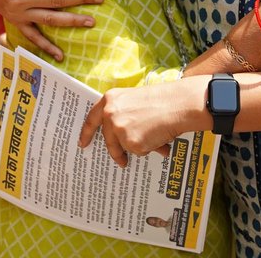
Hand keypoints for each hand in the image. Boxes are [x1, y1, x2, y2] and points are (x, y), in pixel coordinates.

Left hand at [78, 78, 208, 167]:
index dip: (87, 132)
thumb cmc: (162, 100)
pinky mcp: (131, 143)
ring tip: (157, 135)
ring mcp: (119, 129)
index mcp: (111, 100)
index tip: (83, 143)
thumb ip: (124, 114)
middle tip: (121, 161)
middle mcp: (110, 114)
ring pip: (126, 147)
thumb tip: (121, 137)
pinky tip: (159, 138)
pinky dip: (150, 149)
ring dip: (140, 147)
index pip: (92, 119)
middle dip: (116, 152)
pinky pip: (139, 152)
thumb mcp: (135, 99)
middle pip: (108, 140)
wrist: (178, 104)